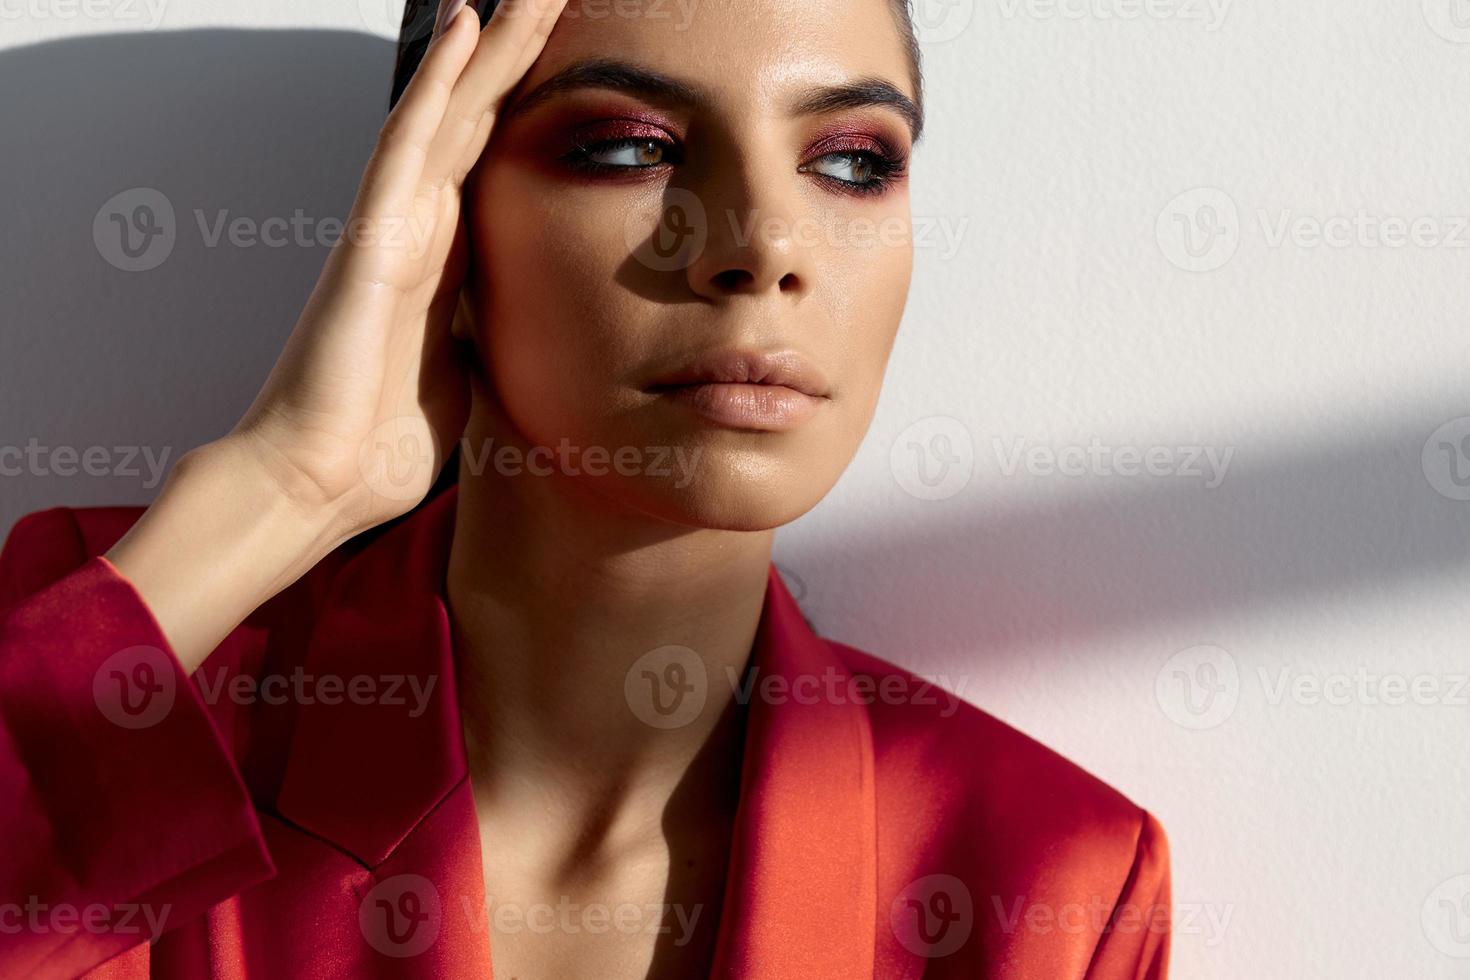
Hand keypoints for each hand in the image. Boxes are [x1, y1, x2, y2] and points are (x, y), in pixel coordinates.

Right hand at [231, 0, 566, 540]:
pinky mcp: (372, 236)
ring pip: (448, 111)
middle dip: (518, 56)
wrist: (318, 483)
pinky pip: (408, 142)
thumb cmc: (380, 442)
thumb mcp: (463, 376)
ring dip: (488, 45)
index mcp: (445, 261)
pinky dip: (436, 81)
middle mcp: (419, 228)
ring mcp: (392, 225)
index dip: (532, 107)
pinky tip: (464, 24)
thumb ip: (483, 336)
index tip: (580, 60)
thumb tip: (520, 332)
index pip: (496, 162)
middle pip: (476, 120)